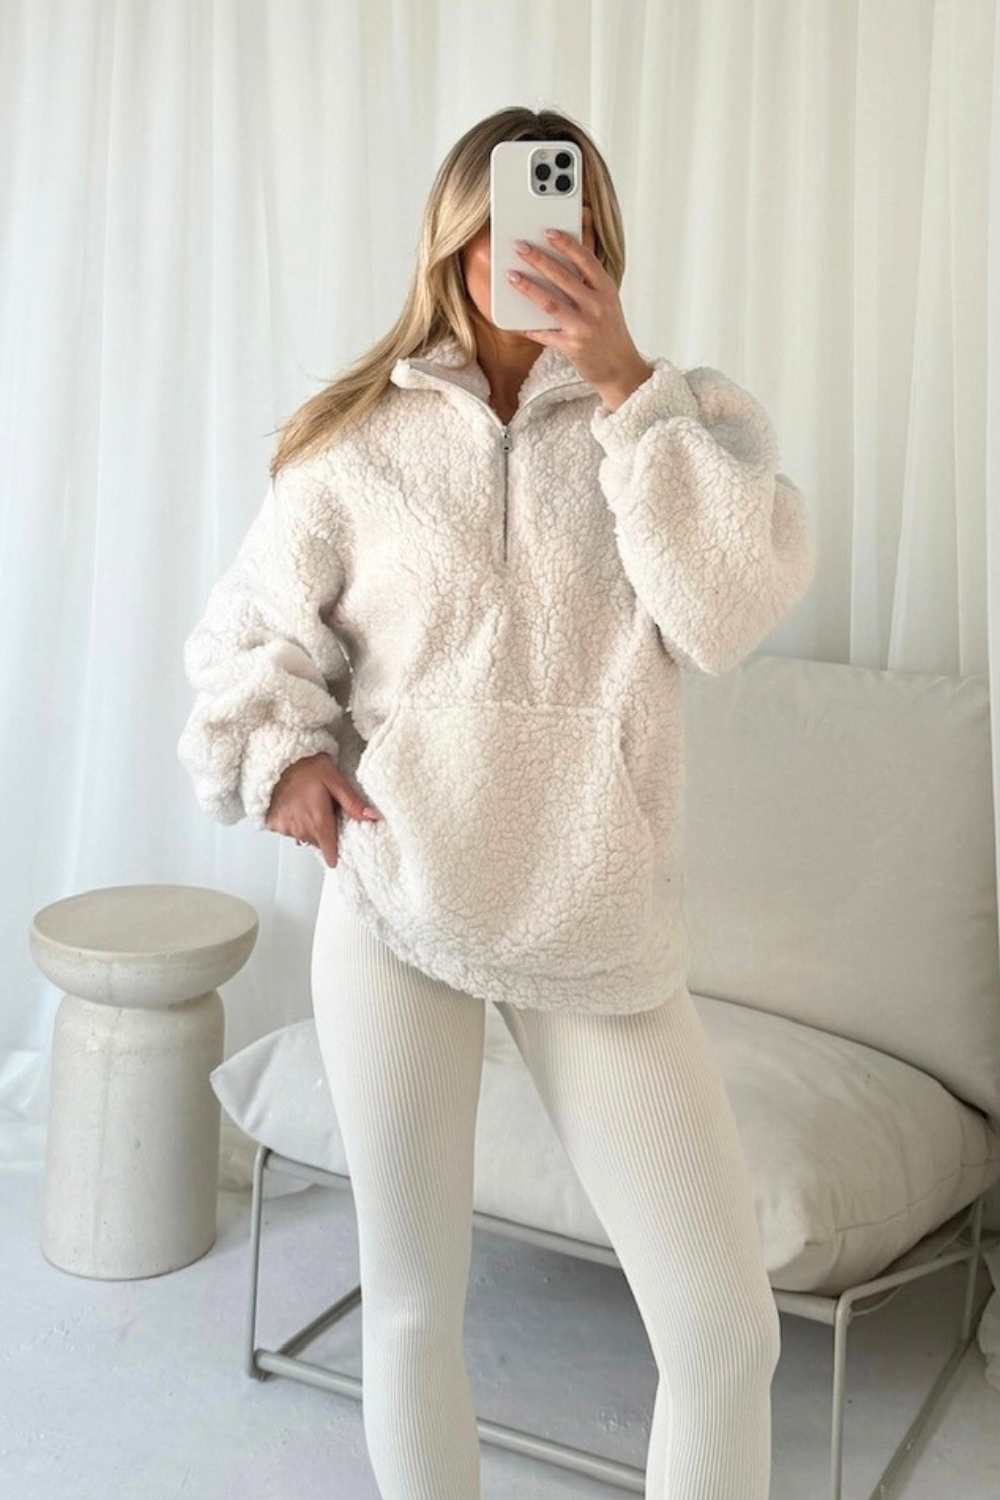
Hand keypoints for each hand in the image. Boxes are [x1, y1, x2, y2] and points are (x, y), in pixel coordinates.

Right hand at [265, 753, 380, 867]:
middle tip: (324, 811)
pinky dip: (292, 822)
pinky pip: (287, 830)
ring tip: (308, 805)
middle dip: (324, 831)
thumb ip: (352, 803)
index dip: (335, 853)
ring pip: (303, 836)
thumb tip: (373, 818)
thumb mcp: (335, 780)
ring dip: (308, 826)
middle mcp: (301, 828)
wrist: (279, 759)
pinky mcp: (273, 823)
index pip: (330, 851)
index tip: (338, 853)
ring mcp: (285, 827)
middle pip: (318, 842)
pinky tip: (294, 806)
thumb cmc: (307, 767)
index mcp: (319, 821)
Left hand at [506, 204, 653, 409]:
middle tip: (519, 246)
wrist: (620, 368)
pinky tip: (514, 321)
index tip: (548, 231)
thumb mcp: (607, 302)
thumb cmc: (609, 332)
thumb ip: (589, 281)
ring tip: (511, 275)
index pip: (586, 260)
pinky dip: (528, 327)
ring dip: (528, 287)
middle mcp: (597, 306)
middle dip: (539, 259)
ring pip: (550, 302)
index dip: (566, 244)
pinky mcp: (572, 347)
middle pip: (563, 277)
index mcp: (606, 290)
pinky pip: (544, 334)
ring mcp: (584, 327)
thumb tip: (566, 257)